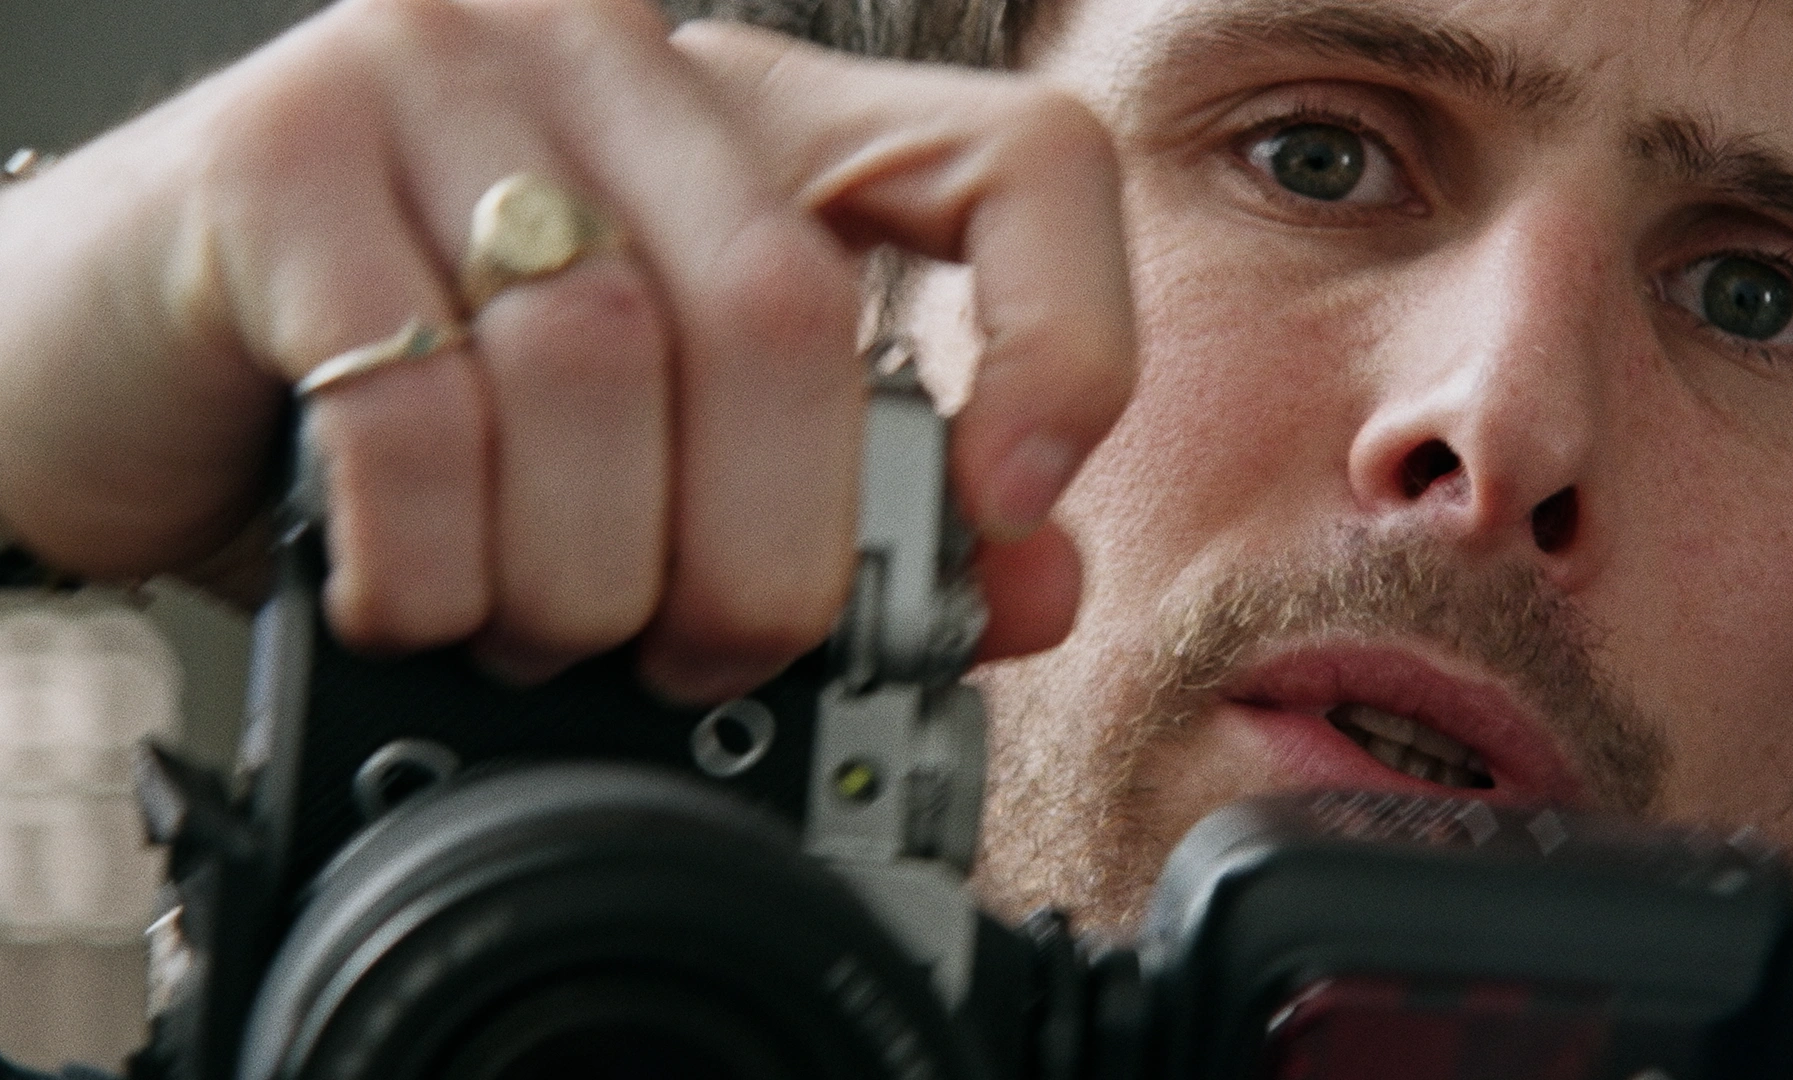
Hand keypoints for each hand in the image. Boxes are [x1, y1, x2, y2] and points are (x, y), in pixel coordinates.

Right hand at [0, 0, 1133, 699]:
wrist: (120, 360)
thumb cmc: (405, 406)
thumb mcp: (659, 458)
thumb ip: (854, 510)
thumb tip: (1020, 584)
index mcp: (750, 119)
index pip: (1015, 163)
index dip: (1061, 341)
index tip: (1004, 501)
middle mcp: (612, 62)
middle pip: (785, 318)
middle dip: (761, 558)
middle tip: (704, 652)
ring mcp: (442, 76)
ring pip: (602, 369)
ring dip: (581, 576)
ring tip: (535, 623)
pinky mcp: (280, 153)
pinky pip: (418, 409)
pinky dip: (435, 563)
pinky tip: (409, 593)